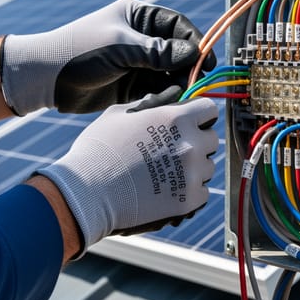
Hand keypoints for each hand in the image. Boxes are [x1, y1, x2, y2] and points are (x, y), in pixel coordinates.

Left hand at [0, 0, 216, 114]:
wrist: (45, 79)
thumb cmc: (78, 51)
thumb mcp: (120, 47)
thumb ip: (157, 51)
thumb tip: (193, 54)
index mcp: (138, 16)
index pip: (178, 26)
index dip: (194, 43)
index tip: (205, 63)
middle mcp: (142, 38)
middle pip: (177, 54)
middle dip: (184, 71)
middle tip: (189, 87)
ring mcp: (138, 63)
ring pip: (169, 76)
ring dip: (171, 88)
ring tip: (165, 100)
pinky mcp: (132, 86)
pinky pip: (156, 92)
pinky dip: (159, 100)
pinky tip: (152, 107)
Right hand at [36, 89, 218, 253]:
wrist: (88, 192)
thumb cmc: (98, 150)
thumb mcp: (119, 114)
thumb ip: (148, 104)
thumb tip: (162, 100)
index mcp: (176, 118)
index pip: (209, 109)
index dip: (200, 115)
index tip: (191, 122)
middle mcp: (190, 143)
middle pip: (211, 139)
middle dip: (197, 142)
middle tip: (174, 150)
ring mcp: (192, 173)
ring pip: (208, 167)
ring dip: (194, 168)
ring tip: (168, 172)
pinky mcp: (189, 199)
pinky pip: (203, 192)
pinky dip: (190, 192)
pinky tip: (170, 190)